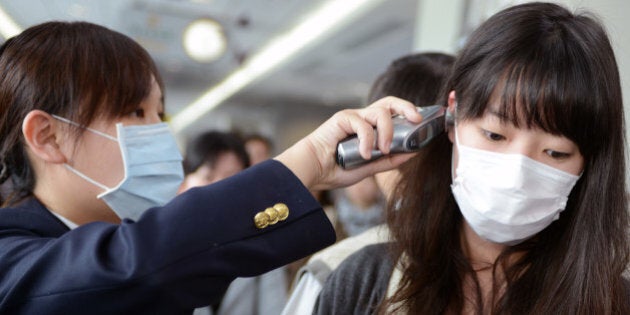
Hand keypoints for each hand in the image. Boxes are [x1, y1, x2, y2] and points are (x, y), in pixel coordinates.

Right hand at [275, 96, 422, 190]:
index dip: (410, 115)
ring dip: (387, 131)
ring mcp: (353, 117)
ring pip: (380, 112)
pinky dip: (367, 140)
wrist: (312, 172)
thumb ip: (390, 160)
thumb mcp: (370, 167)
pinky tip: (363, 154)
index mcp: (370, 128)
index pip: (394, 114)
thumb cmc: (335, 169)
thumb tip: (413, 152)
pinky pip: (362, 123)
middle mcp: (363, 119)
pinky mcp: (342, 118)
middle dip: (407, 107)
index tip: (425, 123)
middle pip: (390, 102)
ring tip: (383, 150)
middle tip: (417, 120)